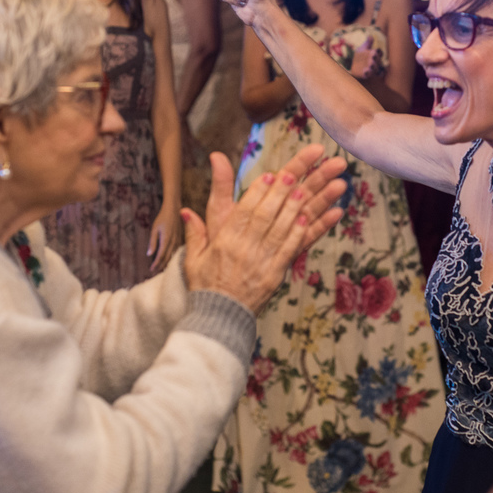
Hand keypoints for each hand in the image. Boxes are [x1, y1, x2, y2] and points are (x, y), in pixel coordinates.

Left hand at [147, 202, 182, 272]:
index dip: (156, 264)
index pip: (161, 256)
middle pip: (167, 258)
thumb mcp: (155, 229)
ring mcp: (178, 241)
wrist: (174, 209)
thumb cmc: (162, 218)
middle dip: (161, 266)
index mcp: (166, 240)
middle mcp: (173, 242)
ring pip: (173, 255)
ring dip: (167, 262)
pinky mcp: (180, 239)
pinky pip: (176, 251)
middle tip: (155, 272)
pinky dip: (172, 257)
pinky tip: (170, 259)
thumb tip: (149, 254)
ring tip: (161, 268)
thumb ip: (152, 242)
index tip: (151, 270)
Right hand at [183, 144, 346, 312]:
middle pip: (264, 216)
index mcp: (224, 243)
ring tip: (303, 189)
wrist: (219, 318)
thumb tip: (186, 211)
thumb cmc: (206, 286)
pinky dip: (299, 233)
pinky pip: (289, 250)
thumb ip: (194, 233)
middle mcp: (244, 250)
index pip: (243, 213)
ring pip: (280, 230)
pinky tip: (307, 218)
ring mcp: (262, 262)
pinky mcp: (275, 275)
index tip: (268, 175)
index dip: (257, 193)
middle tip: (292, 174)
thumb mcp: (194, 259)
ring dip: (293, 208)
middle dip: (279, 193)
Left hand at [348, 36, 384, 80]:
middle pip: (378, 61)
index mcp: (375, 55)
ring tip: (371, 64)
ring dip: (374, 67)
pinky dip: (368, 73)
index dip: (379, 52)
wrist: (352, 64)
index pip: (379, 53)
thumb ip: (368, 43)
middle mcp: (374, 62)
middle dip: (376, 59)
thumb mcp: (363, 48)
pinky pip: (369, 75)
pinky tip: (365, 71)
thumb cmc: (360, 55)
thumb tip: (370, 36)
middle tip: (373, 56)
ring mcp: (371, 69)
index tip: (376, 50)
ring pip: (375, 69)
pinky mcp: (366, 74)